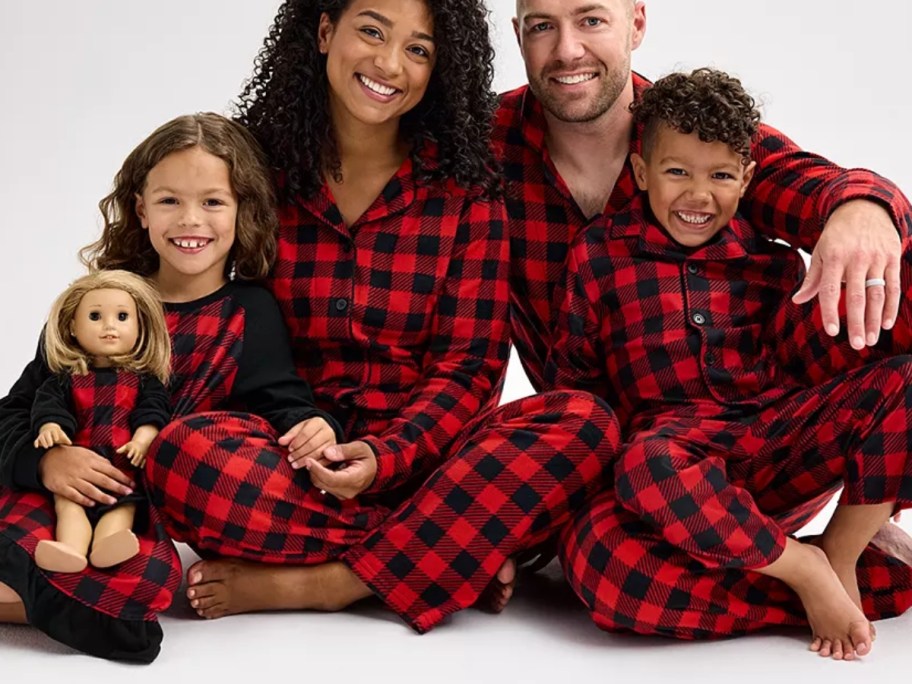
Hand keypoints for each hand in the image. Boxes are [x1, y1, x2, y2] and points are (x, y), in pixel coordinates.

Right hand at [34, 423, 70, 448]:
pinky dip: (35, 443)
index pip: (54, 432)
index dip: (55, 435)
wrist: (49, 430)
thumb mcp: (62, 436)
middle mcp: (47, 432)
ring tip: (47, 447)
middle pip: (46, 435)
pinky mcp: (38, 439)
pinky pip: (36, 440)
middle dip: (48, 439)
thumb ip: (66, 439)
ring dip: (43, 442)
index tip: (57, 439)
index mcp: (53, 430)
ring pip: (41, 438)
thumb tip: (70, 443)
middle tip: (51, 445)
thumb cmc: (57, 434)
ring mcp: (42, 435)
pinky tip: (37, 447)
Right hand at [39, 444, 134, 506]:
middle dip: (117, 487)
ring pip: (90, 489)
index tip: (132, 484)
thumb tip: (112, 466)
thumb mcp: (86, 453)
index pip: (110, 470)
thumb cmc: (70, 456)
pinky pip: (74, 495)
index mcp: (90, 461)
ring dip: (103, 496)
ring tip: (114, 502)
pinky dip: (83, 500)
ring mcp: (72, 479)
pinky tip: (93, 504)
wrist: (46, 458)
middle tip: (129, 493)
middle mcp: (83, 470)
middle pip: (103, 480)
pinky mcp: (61, 487)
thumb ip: (99, 460)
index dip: (122, 477)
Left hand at [116, 440, 147, 466]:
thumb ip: (122, 449)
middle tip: (132, 463)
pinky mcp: (144, 457)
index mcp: (134, 448)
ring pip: (141, 458)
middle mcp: (138, 452)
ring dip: (138, 462)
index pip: (132, 451)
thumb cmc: (133, 445)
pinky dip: (143, 464)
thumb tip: (116, 452)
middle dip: (135, 459)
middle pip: (137, 455)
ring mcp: (142, 454)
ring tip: (135, 465)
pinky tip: (141, 467)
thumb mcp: (127, 445)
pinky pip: (144, 460)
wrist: (142, 442)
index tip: (128, 456)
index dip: (130, 454)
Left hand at [279, 417, 336, 469]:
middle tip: (290, 459)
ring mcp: (332, 443)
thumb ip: (290, 435)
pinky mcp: (334, 454)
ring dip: (305, 460)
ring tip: (295, 464)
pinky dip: (315, 466)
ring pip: (319, 453)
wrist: (320, 433)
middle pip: (313, 444)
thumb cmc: (307, 431)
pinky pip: (325, 461)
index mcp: (318, 422)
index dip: (296, 443)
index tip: (289, 449)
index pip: (306, 434)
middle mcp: (328, 431)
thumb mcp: (298, 429)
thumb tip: (281, 441)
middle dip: (300, 453)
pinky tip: (306, 467)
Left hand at [304, 441, 375, 499]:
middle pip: (323, 483)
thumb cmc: (368, 456)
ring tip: (315, 460)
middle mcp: (348, 491)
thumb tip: (327, 453)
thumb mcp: (360, 448)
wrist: (375, 468)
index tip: (308, 460)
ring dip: (315, 473)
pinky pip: (323, 486)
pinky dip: (319, 476)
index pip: (331, 479)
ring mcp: (343, 495)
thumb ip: (344, 450)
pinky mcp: (338, 494)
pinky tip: (321, 466)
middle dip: (314, 470)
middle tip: (309, 457)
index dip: (318, 470)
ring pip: (321, 485)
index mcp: (355, 480)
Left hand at [792, 200, 901, 348]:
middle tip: (857, 345)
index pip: (830, 290)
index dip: (830, 311)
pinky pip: (893, 286)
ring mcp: (877, 258)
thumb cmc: (837, 236)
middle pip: (857, 296)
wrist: (864, 208)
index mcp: (834, 257)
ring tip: (871, 339)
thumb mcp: (821, 252)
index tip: (832, 332)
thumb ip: (813, 279)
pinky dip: (891, 306)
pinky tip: (885, 323)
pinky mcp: (892, 257)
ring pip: (877, 294)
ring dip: (874, 319)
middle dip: (857, 322)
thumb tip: (797, 301)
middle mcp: (856, 258)